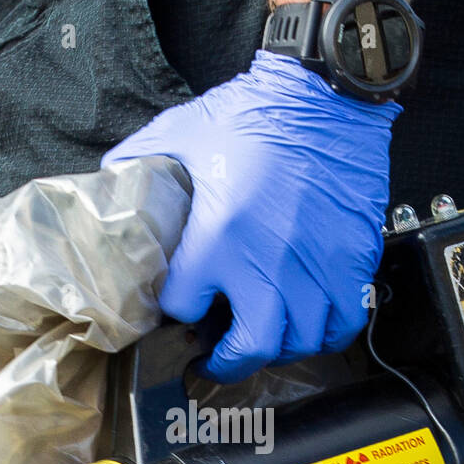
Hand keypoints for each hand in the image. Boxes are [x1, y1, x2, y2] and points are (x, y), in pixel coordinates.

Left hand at [102, 50, 399, 382]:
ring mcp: (315, 270)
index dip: (177, 309)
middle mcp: (268, 265)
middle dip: (226, 364)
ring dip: (275, 348)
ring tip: (262, 337)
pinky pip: (342, 325)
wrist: (324, 99)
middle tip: (215, 361)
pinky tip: (309, 322)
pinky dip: (324, 334)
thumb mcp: (180, 134)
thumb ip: (140, 163)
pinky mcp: (352, 264)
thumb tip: (112, 182)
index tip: (179, 304)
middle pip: (249, 349)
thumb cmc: (255, 115)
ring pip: (297, 344)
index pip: (183, 307)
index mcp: (218, 238)